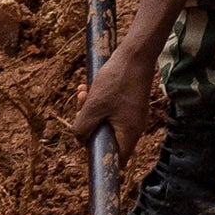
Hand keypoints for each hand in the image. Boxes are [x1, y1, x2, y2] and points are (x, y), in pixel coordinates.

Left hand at [73, 29, 167, 174]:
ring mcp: (132, 115)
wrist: (135, 55)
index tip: (86, 143)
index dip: (100, 156)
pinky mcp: (130, 104)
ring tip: (82, 93)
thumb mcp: (93, 106)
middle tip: (79, 110)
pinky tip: (89, 88)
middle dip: (89, 126)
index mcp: (128, 133)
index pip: (116, 159)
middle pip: (107, 139)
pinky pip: (111, 111)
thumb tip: (80, 140)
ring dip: (90, 111)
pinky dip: (98, 103)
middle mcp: (133, 127)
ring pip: (106, 122)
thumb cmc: (116, 81)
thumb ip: (82, 128)